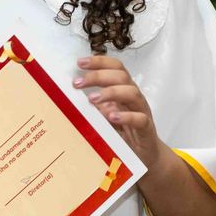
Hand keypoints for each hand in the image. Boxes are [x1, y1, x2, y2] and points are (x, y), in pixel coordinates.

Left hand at [74, 55, 162, 169]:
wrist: (144, 153)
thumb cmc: (122, 130)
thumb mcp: (105, 114)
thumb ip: (94, 104)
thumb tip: (69, 94)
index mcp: (123, 88)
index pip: (115, 67)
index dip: (99, 62)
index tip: (80, 63)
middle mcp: (133, 96)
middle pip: (121, 76)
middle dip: (98, 76)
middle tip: (77, 83)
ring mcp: (141, 110)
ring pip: (131, 93)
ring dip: (110, 92)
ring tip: (92, 98)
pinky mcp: (146, 128)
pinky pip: (139, 118)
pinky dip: (125, 116)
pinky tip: (111, 117)